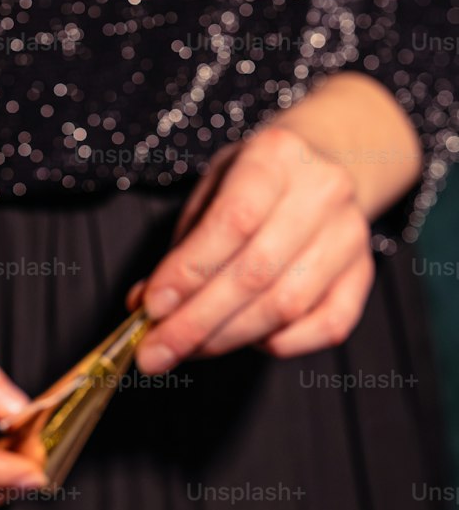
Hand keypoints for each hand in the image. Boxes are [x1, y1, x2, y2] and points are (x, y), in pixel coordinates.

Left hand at [132, 124, 374, 369]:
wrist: (320, 164)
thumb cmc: (252, 183)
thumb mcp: (208, 194)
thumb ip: (180, 250)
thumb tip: (144, 307)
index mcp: (276, 156)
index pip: (232, 221)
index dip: (188, 273)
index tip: (151, 308)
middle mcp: (323, 191)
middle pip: (255, 273)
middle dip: (196, 322)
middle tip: (155, 353)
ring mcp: (350, 234)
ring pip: (285, 307)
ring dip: (227, 338)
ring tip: (188, 348)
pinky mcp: (364, 273)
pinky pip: (326, 327)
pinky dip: (279, 344)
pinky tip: (246, 340)